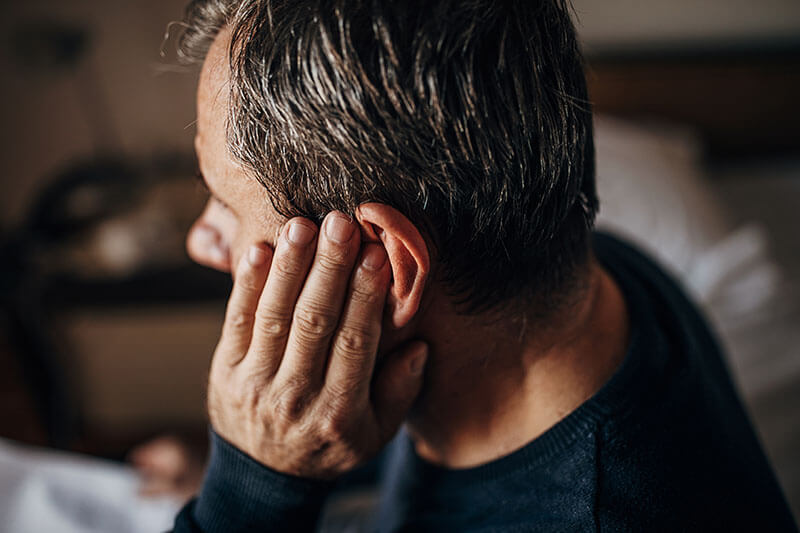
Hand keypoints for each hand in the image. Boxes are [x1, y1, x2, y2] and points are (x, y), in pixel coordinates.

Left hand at [207, 212, 427, 479]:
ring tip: (302, 224)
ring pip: (274, 316)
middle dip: (328, 269)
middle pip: (313, 323)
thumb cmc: (329, 446)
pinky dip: (247, 284)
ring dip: (289, 267)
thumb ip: (399, 393)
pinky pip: (236, 321)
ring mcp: (255, 383)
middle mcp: (295, 397)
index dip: (365, 296)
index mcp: (339, 412)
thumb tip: (418, 346)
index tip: (376, 254)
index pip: (355, 343)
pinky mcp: (226, 370)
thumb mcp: (375, 435)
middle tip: (340, 223)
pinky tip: (261, 249)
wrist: (263, 476)